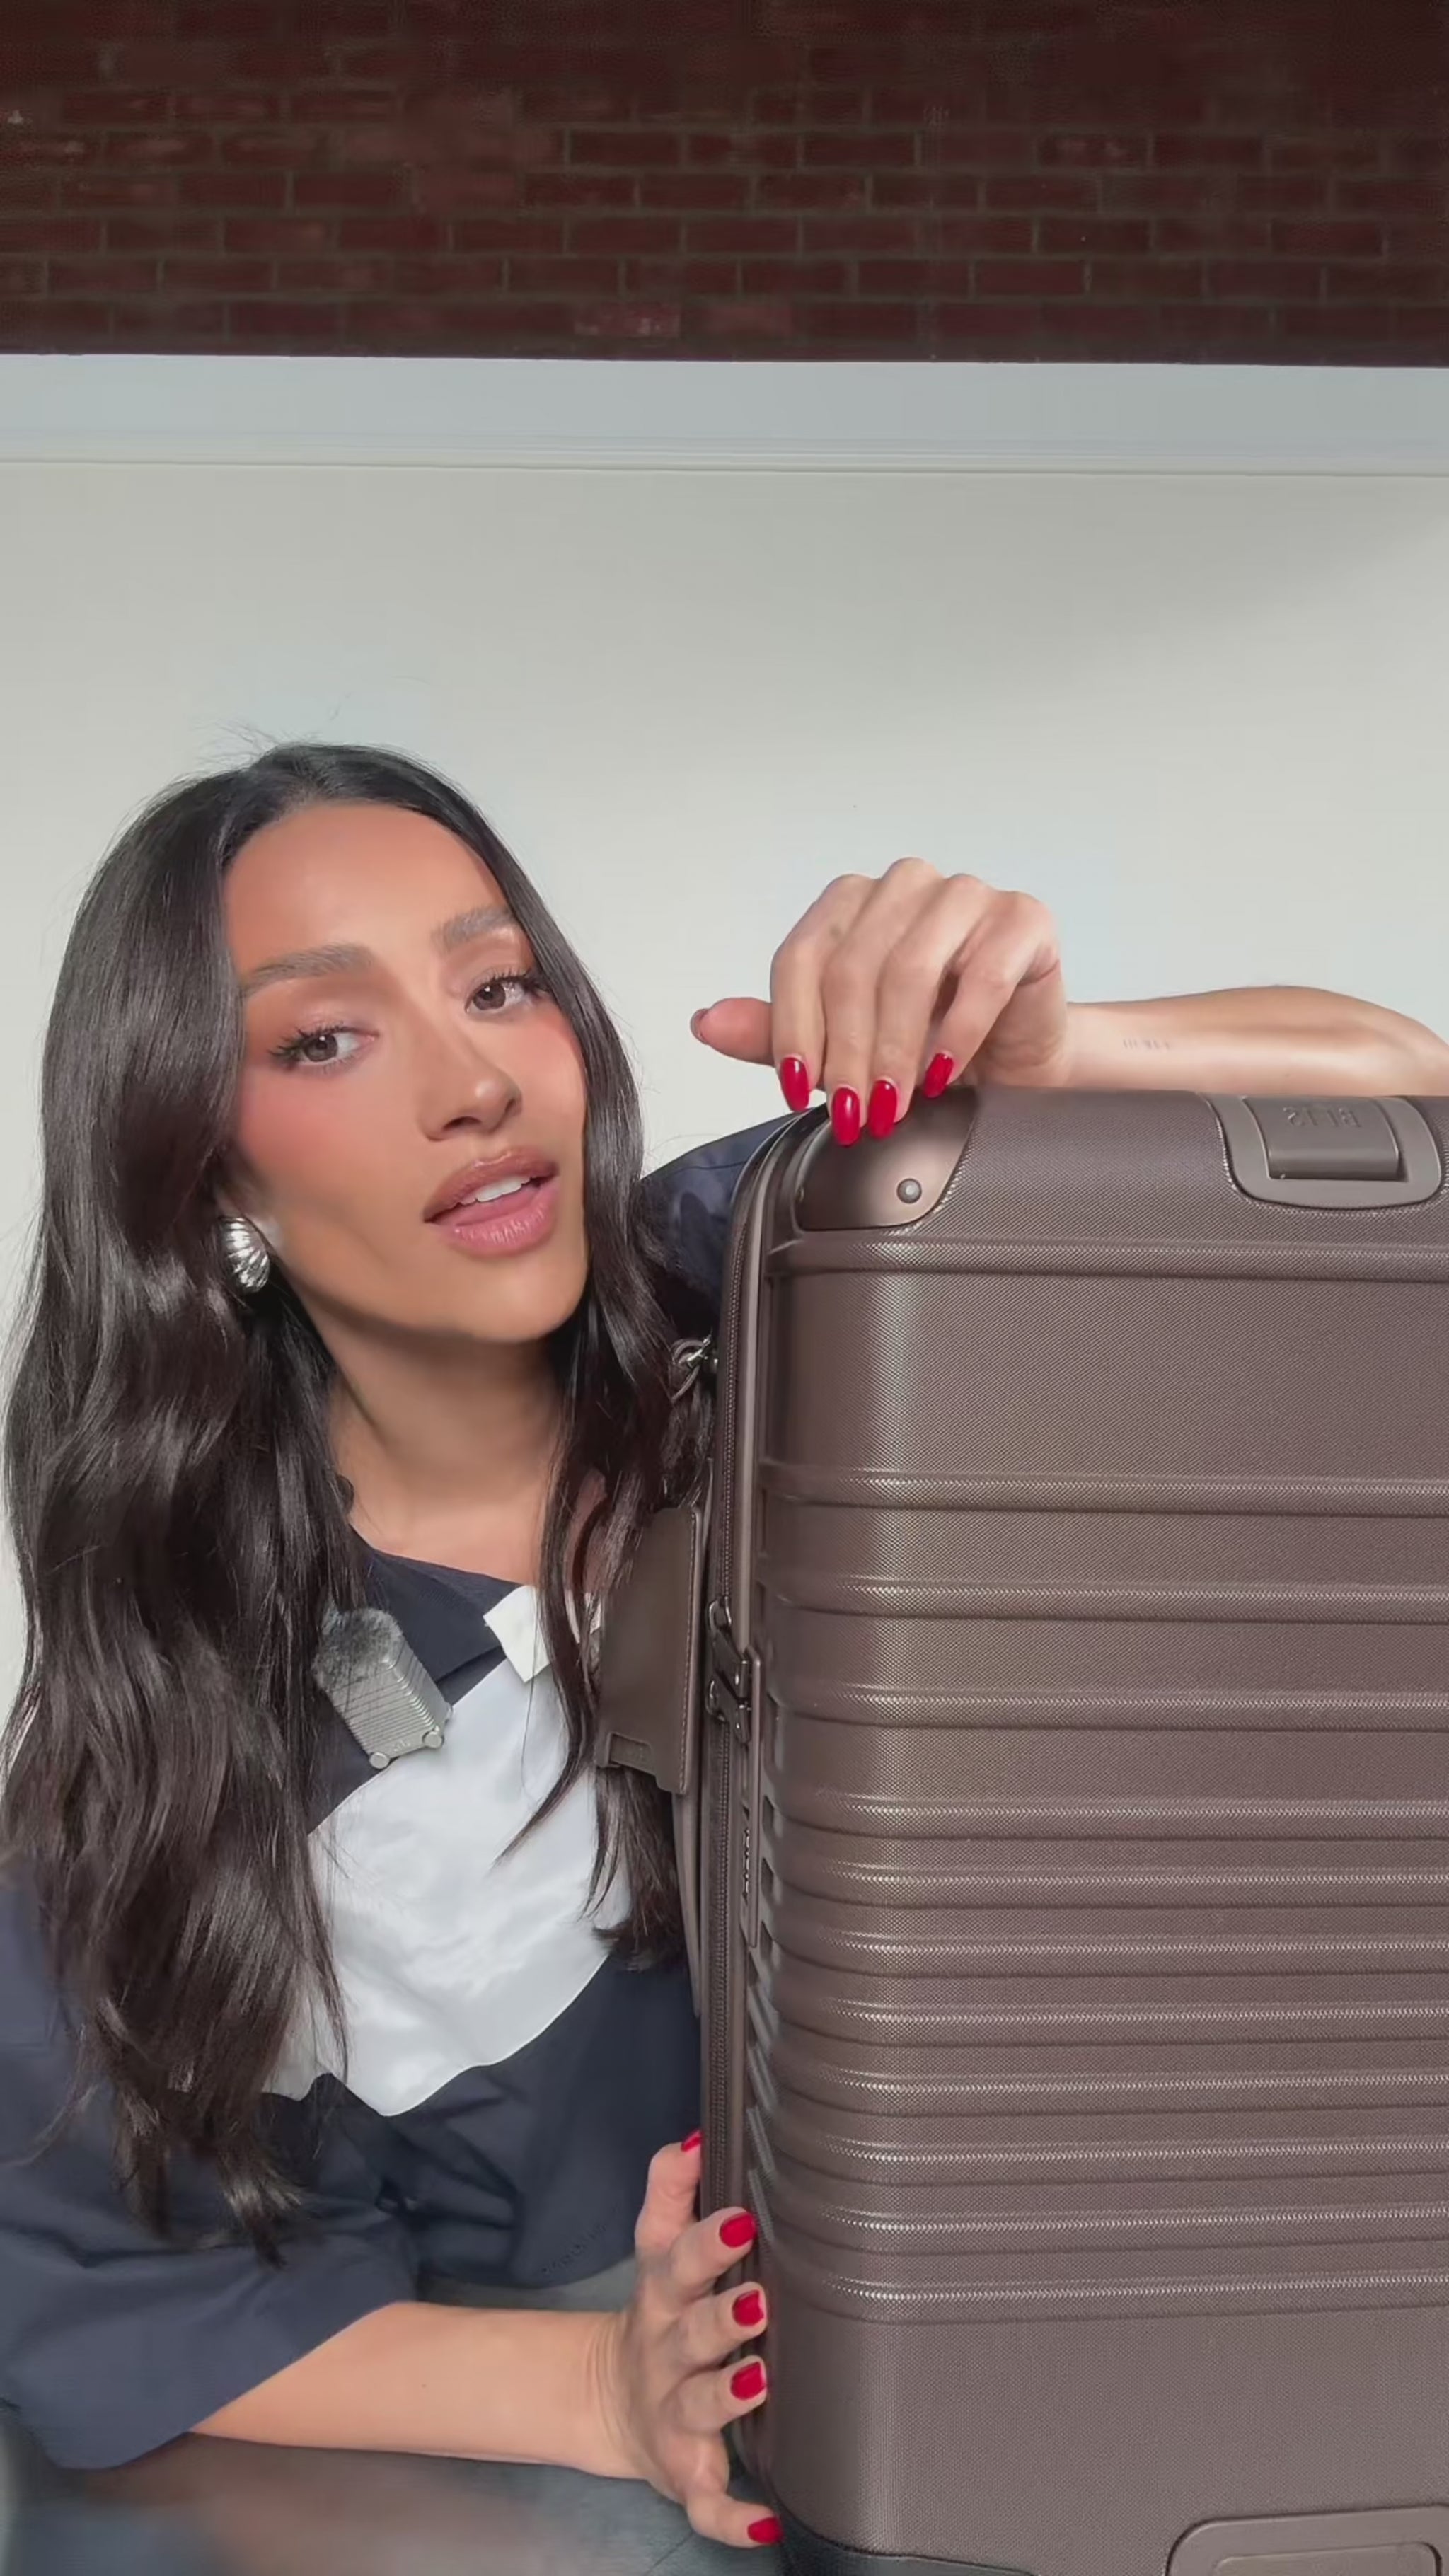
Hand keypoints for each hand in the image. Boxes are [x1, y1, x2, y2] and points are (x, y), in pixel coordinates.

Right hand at [584, 2137, 776, 2549]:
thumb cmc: (664, 2315)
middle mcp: (665, 2355)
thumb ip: (671, 2192)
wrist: (611, 2404)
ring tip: (759, 2381)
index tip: (738, 2213)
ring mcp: (672, 2416)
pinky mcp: (684, 2472)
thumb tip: (693, 2133)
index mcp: (662, 2296)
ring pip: (697, 2408)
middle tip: (757, 2300)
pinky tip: (766, 2520)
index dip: (701, 2234)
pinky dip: (731, 2516)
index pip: (672, 2255)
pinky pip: (706, 2500)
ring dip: (725, 2397)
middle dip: (721, 2317)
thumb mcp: (656, 2252)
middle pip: (690, 2333)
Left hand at [691, 860, 1069, 1142]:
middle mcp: (906, 885)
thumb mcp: (839, 1047)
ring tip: (895, 1102)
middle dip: (847, 1053)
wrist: (1012, 1062)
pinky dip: (957, 1033)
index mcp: (852, 902)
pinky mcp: (1022, 920)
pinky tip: (945, 1072)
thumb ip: (775, 1033)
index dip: (793, 1029)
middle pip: (852, 967)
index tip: (798, 1090)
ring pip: (910, 968)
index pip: (801, 956)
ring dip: (896, 1049)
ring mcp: (967, 895)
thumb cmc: (927, 1045)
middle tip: (854, 1113)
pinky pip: (982, 975)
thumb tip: (707, 1023)